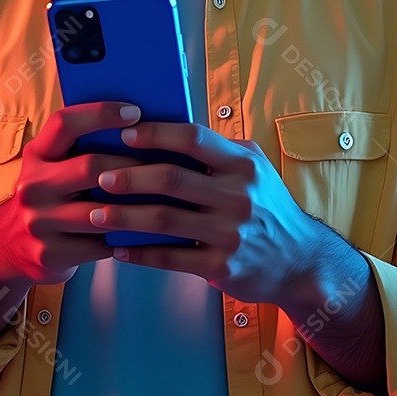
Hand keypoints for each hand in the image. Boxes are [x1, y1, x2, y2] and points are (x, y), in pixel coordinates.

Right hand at [0, 101, 147, 286]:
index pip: (64, 123)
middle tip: (165, 163)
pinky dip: (124, 239)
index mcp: (36, 155)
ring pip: (101, 211)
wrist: (9, 249)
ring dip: (136, 206)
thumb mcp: (51, 166)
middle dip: (131, 164)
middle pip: (90, 166)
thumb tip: (138, 124)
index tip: (135, 112)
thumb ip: (79, 148)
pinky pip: (99, 244)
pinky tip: (143, 233)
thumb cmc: (49, 197)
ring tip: (166, 199)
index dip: (100, 113)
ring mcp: (39, 221)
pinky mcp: (49, 253)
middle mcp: (32, 185)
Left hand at [89, 121, 318, 305]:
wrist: (299, 260)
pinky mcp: (221, 266)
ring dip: (125, 216)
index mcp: (242, 164)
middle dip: (130, 176)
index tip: (124, 133)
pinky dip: (140, 253)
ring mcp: (229, 233)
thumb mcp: (253, 168)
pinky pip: (170, 258)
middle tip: (100, 176)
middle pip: (172, 179)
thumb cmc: (266, 206)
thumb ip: (217, 151)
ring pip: (164, 220)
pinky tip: (117, 249)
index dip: (156, 134)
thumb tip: (167, 129)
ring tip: (97, 213)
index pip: (194, 138)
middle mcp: (238, 195)